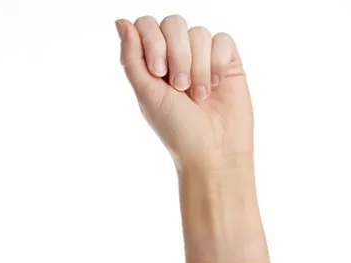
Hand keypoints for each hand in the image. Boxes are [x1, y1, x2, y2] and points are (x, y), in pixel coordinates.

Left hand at [115, 15, 253, 171]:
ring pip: (199, 33)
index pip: (148, 26)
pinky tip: (217, 85)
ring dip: (198, 66)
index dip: (153, 41)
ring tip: (201, 96)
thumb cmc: (179, 131)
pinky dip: (217, 62)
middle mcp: (179, 57)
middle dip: (177, 55)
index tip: (159, 73)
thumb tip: (121, 22)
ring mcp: (204, 59)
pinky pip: (222, 40)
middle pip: (174, 23)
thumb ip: (132, 58)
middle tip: (181, 88)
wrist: (214, 152)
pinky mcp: (228, 64)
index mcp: (155, 64)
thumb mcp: (147, 95)